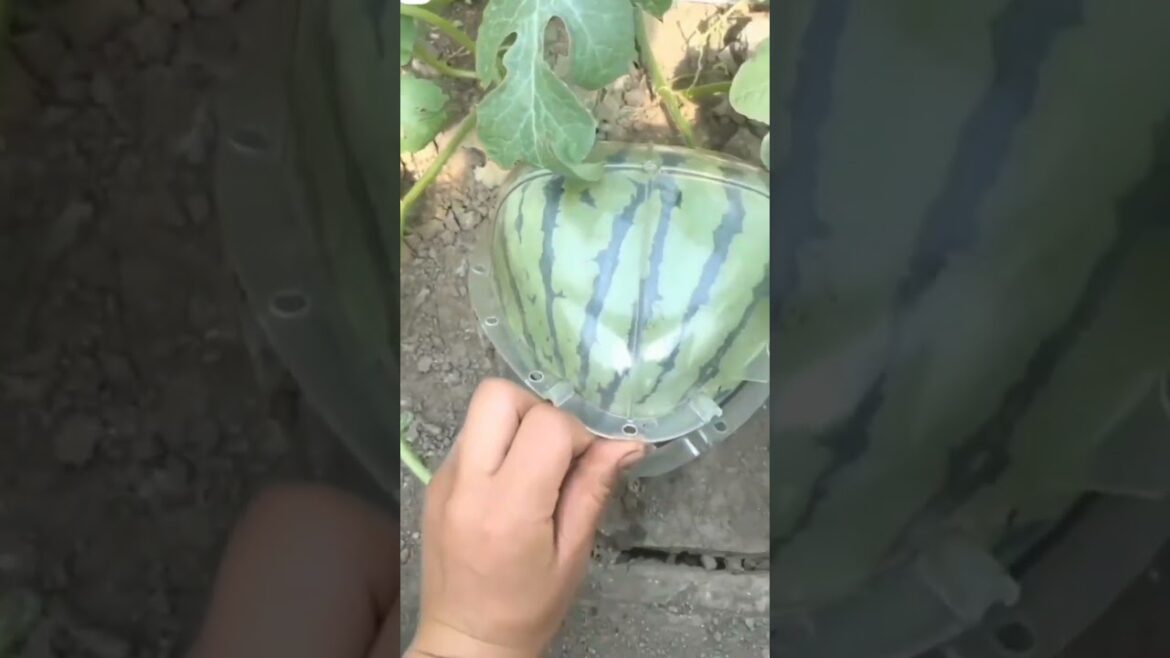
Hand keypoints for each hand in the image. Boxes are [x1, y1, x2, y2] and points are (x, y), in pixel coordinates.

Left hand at [405, 378, 644, 657]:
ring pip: (479, 411)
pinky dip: (496, 444)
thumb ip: (593, 489)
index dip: (578, 433)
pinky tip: (511, 483)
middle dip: (537, 409)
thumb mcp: (573, 554)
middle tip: (556, 448)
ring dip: (515, 424)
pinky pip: (469, 436)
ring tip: (534, 467)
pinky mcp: (434, 482)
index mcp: (508, 508)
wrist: (465, 641)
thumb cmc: (526, 608)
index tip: (587, 462)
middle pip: (497, 395)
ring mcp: (443, 479)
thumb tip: (627, 442)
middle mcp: (467, 485)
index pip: (547, 425)